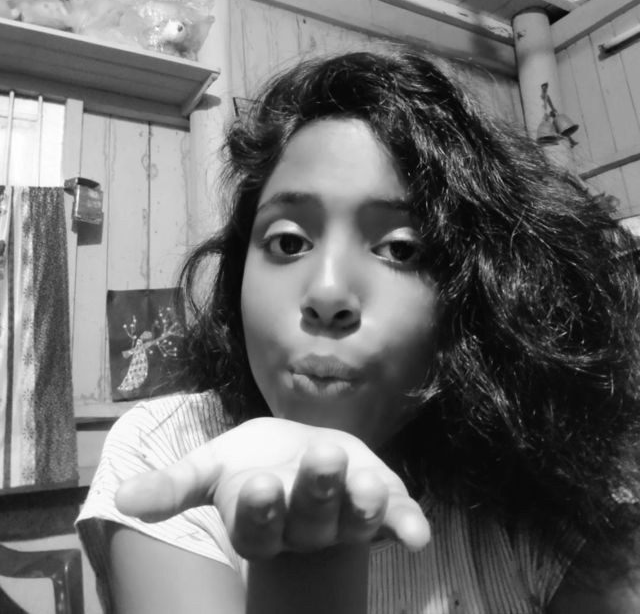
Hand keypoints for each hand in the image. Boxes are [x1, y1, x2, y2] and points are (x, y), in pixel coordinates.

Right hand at [115, 418, 429, 559]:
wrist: (297, 457)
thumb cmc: (251, 464)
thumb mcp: (211, 466)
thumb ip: (174, 485)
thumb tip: (121, 497)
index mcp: (259, 522)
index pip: (256, 527)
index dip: (259, 509)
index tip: (258, 482)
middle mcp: (304, 531)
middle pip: (310, 520)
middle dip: (317, 489)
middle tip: (322, 456)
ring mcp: (345, 524)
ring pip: (354, 520)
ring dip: (362, 502)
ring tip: (366, 477)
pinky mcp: (381, 510)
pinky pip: (396, 524)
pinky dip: (407, 526)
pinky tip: (418, 533)